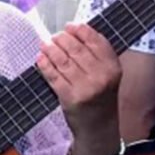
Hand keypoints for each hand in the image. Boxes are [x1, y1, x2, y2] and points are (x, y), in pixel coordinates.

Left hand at [36, 23, 121, 154]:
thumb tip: (75, 31)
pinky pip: (53, 76)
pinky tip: (40, 59)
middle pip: (76, 48)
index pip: (95, 40)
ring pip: (63, 60)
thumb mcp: (109, 74)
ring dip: (51, 49)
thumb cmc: (101, 96)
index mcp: (113, 67)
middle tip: (55, 36)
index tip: (70, 26)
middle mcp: (101, 77)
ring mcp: (85, 88)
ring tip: (45, 45)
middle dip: (62, 38)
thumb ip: (98, 55)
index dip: (80, 30)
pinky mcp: (70, 98)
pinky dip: (45, 65)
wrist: (99, 128)